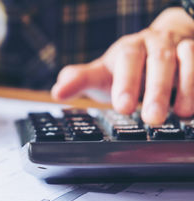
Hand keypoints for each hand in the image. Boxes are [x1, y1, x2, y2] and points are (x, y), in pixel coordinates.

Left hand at [51, 7, 193, 124]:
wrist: (163, 44)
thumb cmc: (128, 66)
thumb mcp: (103, 73)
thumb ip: (81, 81)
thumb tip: (58, 90)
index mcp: (129, 49)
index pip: (127, 61)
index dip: (126, 82)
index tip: (122, 107)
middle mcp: (156, 44)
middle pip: (159, 61)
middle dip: (157, 90)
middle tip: (153, 118)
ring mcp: (182, 48)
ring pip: (189, 59)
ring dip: (188, 86)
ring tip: (183, 114)